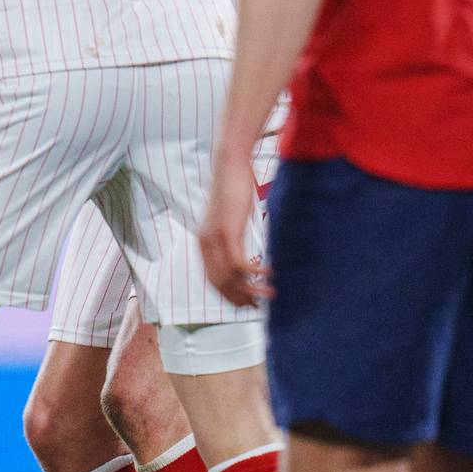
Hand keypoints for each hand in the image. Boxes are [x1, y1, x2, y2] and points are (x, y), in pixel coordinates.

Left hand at [199, 156, 269, 308]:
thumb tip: (240, 248)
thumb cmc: (232, 189)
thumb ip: (230, 235)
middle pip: (220, 284)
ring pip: (230, 278)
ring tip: (270, 294)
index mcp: (203, 243)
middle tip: (259, 306)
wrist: (229, 166)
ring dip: (251, 289)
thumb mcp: (228, 218)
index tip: (246, 303)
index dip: (229, 296)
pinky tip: (269, 273)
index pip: (212, 280)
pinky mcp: (227, 232)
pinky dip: (254, 272)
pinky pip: (239, 263)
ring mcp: (214, 239)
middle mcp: (205, 244)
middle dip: (240, 298)